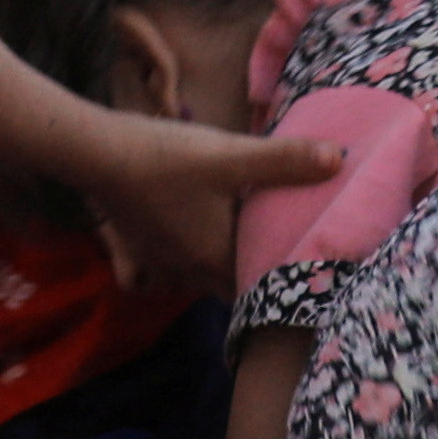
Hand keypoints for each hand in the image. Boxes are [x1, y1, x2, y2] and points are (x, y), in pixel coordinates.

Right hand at [81, 115, 347, 299]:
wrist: (97, 152)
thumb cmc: (166, 157)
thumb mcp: (232, 155)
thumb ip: (286, 160)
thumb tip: (341, 160)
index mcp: (215, 258)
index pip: (259, 285)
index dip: (281, 275)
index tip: (302, 260)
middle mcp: (186, 271)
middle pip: (228, 286)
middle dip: (251, 273)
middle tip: (276, 249)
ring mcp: (156, 263)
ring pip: (195, 280)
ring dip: (214, 269)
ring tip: (236, 244)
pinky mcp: (134, 248)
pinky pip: (156, 275)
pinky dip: (170, 269)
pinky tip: (180, 245)